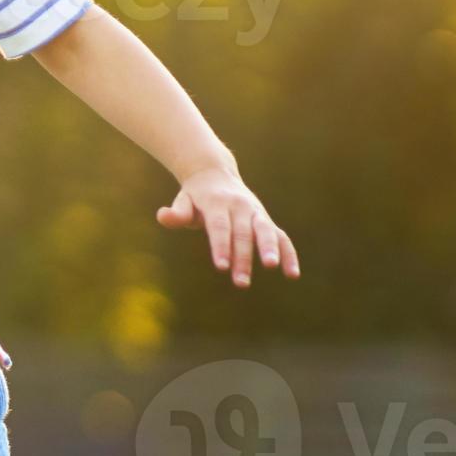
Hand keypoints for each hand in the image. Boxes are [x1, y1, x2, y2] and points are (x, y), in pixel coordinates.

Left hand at [157, 165, 298, 287]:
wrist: (215, 174)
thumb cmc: (195, 195)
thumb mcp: (183, 200)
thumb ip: (177, 213)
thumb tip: (163, 216)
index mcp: (217, 202)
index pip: (220, 227)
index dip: (221, 246)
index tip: (222, 267)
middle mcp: (240, 206)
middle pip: (243, 233)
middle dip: (242, 258)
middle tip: (241, 282)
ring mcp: (256, 212)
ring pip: (266, 231)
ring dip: (270, 250)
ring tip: (273, 267)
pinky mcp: (266, 220)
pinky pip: (281, 236)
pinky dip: (289, 253)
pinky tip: (292, 274)